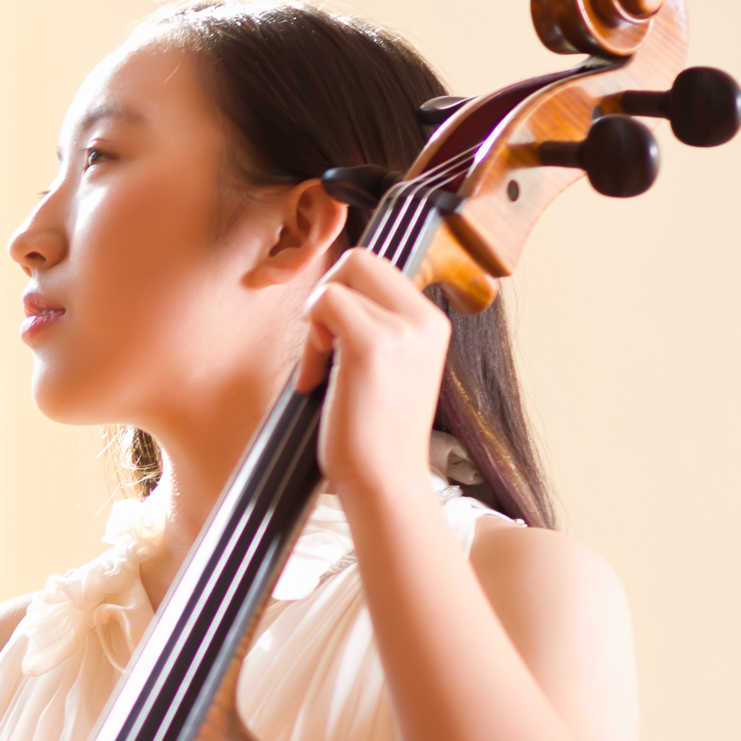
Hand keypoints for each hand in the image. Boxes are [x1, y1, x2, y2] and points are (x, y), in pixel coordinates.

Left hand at [297, 248, 451, 502]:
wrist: (385, 481)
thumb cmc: (374, 436)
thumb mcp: (388, 371)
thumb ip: (374, 331)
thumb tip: (333, 303)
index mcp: (430, 322)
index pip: (377, 267)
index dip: (342, 294)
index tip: (332, 339)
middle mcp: (423, 319)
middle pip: (359, 259)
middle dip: (326, 297)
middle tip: (321, 348)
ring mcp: (402, 329)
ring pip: (338, 282)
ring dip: (314, 325)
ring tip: (321, 372)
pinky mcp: (372, 345)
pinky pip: (325, 303)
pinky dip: (309, 340)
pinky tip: (315, 380)